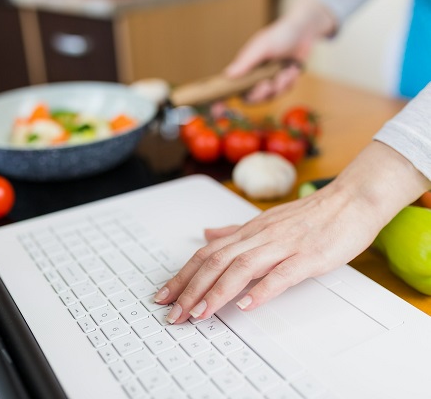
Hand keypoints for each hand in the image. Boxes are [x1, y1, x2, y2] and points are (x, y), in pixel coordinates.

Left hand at [154, 141, 430, 323]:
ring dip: (217, 292)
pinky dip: (262, 289)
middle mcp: (259, 237)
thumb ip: (234, 231)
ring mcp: (283, 246)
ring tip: (199, 313)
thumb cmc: (310, 215)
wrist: (350, 201)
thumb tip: (207, 234)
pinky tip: (246, 305)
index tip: (165, 295)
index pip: (207, 254)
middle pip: (216, 262)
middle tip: (174, 313)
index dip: (183, 275)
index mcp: (249, 232)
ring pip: (241, 267)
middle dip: (190, 289)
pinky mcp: (307, 256)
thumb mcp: (266, 222)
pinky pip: (281, 274)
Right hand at [225, 2, 336, 101]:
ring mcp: (269, 80)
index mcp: (245, 69)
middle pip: (252, 99)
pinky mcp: (283, 82)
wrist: (303, 31)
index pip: (233, 89)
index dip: (230, 100)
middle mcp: (254, 77)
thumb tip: (228, 75)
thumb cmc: (279, 35)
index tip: (224, 107)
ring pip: (270, 97)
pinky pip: (284, 92)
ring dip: (279, 86)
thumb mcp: (261, 47)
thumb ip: (245, 62)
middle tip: (268, 84)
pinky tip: (293, 69)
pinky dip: (290, 82)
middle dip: (261, 94)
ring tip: (286, 72)